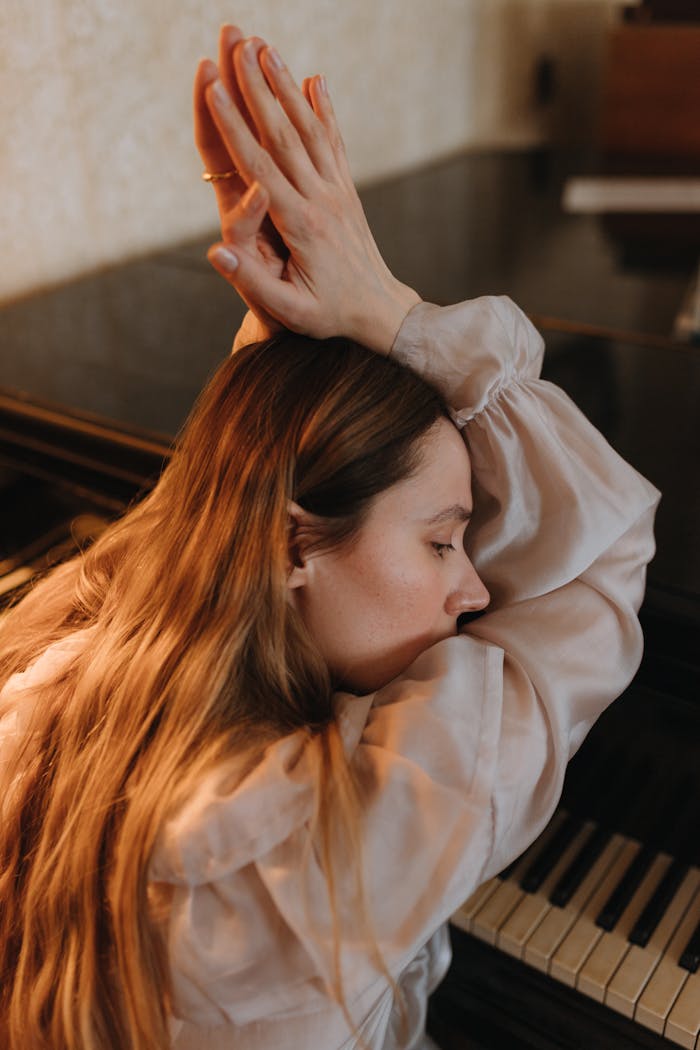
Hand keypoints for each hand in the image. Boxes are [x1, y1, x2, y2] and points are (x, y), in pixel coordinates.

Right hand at [202, 37, 420, 354]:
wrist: (380, 313)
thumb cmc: (329, 316)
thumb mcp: (291, 312)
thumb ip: (253, 284)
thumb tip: (217, 251)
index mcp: (300, 224)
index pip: (259, 166)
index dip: (233, 125)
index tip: (212, 87)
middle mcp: (321, 199)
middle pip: (283, 133)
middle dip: (256, 86)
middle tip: (236, 44)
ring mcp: (337, 191)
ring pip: (309, 129)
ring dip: (286, 86)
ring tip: (265, 47)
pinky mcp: (347, 190)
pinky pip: (334, 142)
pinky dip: (324, 108)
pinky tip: (315, 78)